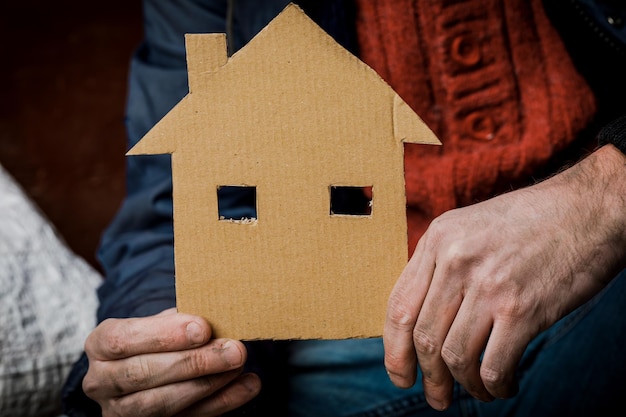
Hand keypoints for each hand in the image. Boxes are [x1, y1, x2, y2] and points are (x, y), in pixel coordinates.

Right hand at [82, 308, 260, 416]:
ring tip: (238, 365)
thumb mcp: (158, 322)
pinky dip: (221, 403)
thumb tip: (217, 317)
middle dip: (194, 362)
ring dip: (207, 384)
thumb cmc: (155, 339)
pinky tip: (247, 386)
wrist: (144, 368)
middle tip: (233, 349)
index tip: (204, 327)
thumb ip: (179, 320)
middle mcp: (102, 382)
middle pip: (144, 374)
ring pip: (161, 404)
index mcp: (101, 346)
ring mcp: (121, 412)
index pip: (124, 339)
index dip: (164, 335)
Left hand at [384, 145, 625, 409]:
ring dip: (463, 385)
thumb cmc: (531, 222)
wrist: (588, 209)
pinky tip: (502, 386)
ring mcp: (488, 285)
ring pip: (455, 356)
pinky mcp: (522, 309)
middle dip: (428, 377)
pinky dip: (494, 385)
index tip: (400, 374)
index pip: (400, 306)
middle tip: (437, 398)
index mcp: (437, 240)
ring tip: (477, 391)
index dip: (395, 350)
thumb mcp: (469, 227)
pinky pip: (493, 365)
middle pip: (424, 337)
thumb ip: (441, 264)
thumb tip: (422, 315)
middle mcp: (456, 261)